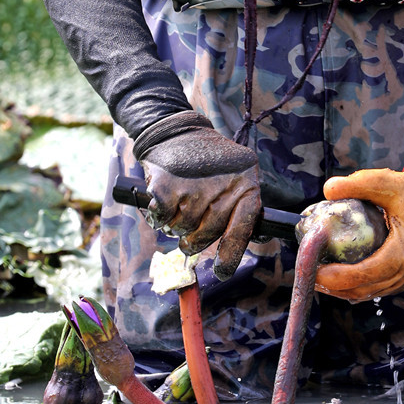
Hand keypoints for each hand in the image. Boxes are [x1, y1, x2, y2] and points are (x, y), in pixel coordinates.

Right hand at [141, 128, 260, 280]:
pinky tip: (163, 201)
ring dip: (175, 226)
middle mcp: (223, 184)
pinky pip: (161, 220)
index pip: (243, 226)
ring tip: (178, 205)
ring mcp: (194, 185)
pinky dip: (158, 217)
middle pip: (208, 233)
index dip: (232, 252)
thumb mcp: (234, 178)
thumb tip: (241, 247)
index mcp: (246, 183)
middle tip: (189, 229)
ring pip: (183, 229)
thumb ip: (238, 209)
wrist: (177, 132)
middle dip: (195, 239)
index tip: (222, 271)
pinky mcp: (166, 185)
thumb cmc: (207, 164)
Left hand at [314, 169, 403, 302]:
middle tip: (308, 274)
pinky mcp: (397, 281)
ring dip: (339, 290)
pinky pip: (370, 290)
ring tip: (315, 277)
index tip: (318, 271)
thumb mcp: (388, 181)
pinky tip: (331, 278)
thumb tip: (329, 190)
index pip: (369, 272)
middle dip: (334, 286)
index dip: (342, 276)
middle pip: (364, 289)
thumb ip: (359, 183)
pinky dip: (350, 288)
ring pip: (366, 293)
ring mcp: (402, 280)